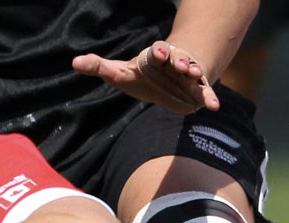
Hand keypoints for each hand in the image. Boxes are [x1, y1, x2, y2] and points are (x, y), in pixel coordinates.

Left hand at [72, 41, 219, 113]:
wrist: (168, 83)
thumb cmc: (142, 75)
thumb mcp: (120, 72)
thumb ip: (99, 67)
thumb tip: (74, 62)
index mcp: (156, 56)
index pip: (157, 51)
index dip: (158, 52)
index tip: (158, 53)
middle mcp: (173, 62)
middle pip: (177, 57)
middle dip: (178, 59)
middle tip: (178, 63)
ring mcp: (187, 75)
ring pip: (192, 71)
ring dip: (193, 72)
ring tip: (194, 75)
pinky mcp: (196, 89)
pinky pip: (204, 92)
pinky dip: (209, 97)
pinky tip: (214, 106)